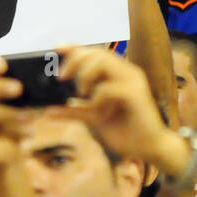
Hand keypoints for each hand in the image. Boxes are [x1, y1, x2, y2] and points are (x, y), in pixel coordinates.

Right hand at [0, 56, 31, 170]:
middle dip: (0, 87)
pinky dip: (13, 134)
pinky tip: (28, 135)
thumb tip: (45, 88)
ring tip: (30, 117)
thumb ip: (23, 94)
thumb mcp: (15, 105)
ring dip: (9, 113)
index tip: (3, 63)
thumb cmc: (8, 121)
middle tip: (18, 88)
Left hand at [53, 45, 168, 162]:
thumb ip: (73, 112)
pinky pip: (109, 87)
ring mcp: (133, 81)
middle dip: (75, 61)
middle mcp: (126, 72)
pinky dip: (98, 97)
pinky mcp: (136, 94)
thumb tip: (48, 111)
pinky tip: (100, 111)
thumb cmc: (124, 131)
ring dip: (86, 75)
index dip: (75, 48)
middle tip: (62, 78)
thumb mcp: (92, 119)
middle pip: (97, 53)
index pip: (94, 53)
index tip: (56, 48)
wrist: (148, 148)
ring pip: (104, 61)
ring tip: (81, 92)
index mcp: (117, 74)